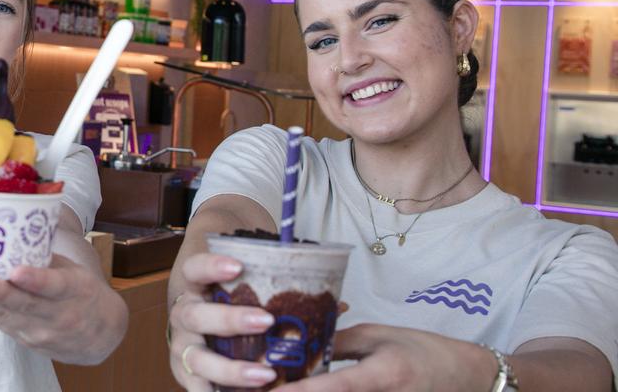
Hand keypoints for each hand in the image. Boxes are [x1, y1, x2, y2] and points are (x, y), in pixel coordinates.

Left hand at [0, 254, 127, 364]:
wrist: (99, 335)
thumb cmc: (80, 292)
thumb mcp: (73, 271)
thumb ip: (45, 256)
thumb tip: (13, 220)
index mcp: (74, 290)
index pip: (55, 286)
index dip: (35, 280)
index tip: (17, 272)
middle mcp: (58, 314)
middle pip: (24, 304)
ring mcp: (40, 331)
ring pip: (6, 315)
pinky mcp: (26, 340)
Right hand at [168, 252, 278, 389]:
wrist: (202, 306)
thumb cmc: (230, 293)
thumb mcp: (244, 278)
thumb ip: (279, 288)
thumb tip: (340, 307)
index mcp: (192, 284)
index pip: (194, 269)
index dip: (211, 266)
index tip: (238, 266)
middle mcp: (182, 314)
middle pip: (195, 315)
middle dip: (229, 320)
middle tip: (266, 321)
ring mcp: (182, 345)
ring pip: (195, 359)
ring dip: (229, 369)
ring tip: (264, 374)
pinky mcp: (186, 373)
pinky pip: (196, 387)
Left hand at [277, 324, 494, 391]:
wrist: (468, 379)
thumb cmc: (423, 352)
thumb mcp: (379, 337)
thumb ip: (338, 344)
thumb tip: (296, 346)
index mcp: (383, 376)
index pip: (332, 388)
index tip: (267, 390)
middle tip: (255, 390)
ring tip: (273, 389)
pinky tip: (306, 391)